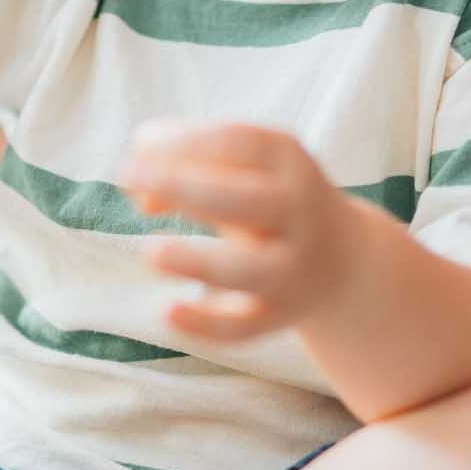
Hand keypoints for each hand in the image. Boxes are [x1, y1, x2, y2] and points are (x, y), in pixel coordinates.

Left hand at [124, 121, 353, 340]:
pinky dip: (207, 325)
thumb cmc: (267, 197)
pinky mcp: (281, 313)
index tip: (138, 150)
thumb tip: (138, 192)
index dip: (184, 143)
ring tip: (150, 252)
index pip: (237, 143)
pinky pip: (246, 326)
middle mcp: (298, 212)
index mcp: (287, 161)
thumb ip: (189, 165)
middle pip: (247, 200)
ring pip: (249, 270)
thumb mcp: (242, 168)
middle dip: (185, 186)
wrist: (342, 259)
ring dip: (198, 261)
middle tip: (128, 176)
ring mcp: (293, 267)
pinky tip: (168, 313)